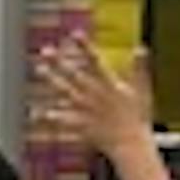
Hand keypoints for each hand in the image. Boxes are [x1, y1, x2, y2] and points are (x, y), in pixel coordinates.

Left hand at [39, 36, 153, 157]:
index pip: (96, 61)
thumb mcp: (143, 90)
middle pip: (75, 75)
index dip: (85, 46)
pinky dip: (51, 116)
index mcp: (110, 85)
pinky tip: (37, 112)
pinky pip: (63, 120)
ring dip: (52, 80)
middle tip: (46, 50)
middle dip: (60, 62)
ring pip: (66, 92)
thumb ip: (140, 68)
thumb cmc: (138, 117)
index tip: (75, 34)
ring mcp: (87, 110)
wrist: (132, 145)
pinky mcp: (81, 125)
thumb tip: (141, 48)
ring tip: (39, 69)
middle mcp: (95, 95)